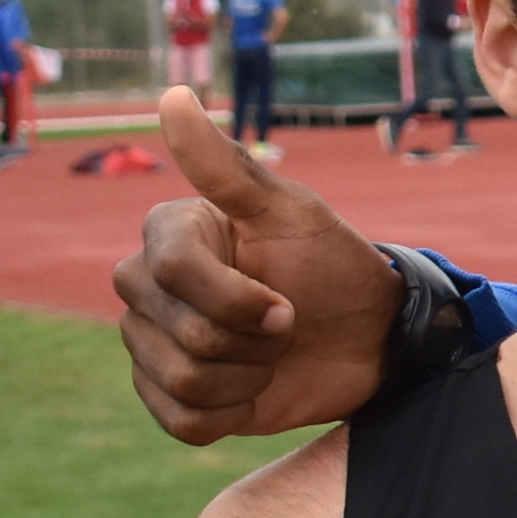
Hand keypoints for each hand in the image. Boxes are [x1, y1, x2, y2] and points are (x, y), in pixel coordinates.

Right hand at [114, 88, 406, 444]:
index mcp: (168, 235)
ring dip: (248, 376)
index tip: (288, 303)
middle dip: (251, 338)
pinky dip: (230, 412)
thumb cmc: (332, 264)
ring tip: (272, 355)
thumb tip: (173, 97)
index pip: (174, 273)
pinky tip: (254, 388)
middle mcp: (147, 288)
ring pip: (181, 380)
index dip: (238, 299)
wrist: (368, 337)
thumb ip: (226, 165)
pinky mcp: (171, 397)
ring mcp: (154, 344)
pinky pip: (179, 420)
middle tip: (287, 324)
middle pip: (178, 333)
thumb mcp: (290, 211)